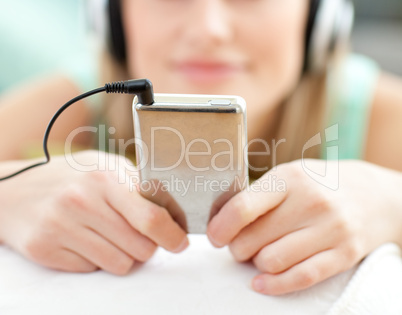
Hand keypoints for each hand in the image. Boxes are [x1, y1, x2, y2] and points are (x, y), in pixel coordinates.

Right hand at [0, 151, 188, 273]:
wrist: (13, 190)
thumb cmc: (70, 177)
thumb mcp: (105, 166)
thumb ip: (139, 185)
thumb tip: (174, 214)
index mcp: (104, 178)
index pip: (151, 217)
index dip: (173, 234)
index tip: (180, 241)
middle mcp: (82, 201)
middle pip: (142, 247)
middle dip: (148, 246)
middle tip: (139, 235)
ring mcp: (61, 227)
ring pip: (121, 264)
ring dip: (124, 255)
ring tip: (109, 236)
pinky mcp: (46, 249)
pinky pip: (93, 270)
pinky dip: (96, 260)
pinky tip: (84, 240)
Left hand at [207, 159, 401, 294]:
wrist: (373, 194)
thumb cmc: (318, 185)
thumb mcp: (289, 175)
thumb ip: (257, 195)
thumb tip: (219, 221)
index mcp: (290, 178)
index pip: (244, 207)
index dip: (221, 227)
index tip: (214, 237)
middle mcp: (311, 202)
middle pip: (253, 240)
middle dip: (237, 248)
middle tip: (240, 244)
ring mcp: (331, 229)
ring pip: (272, 261)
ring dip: (256, 264)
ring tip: (260, 254)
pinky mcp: (345, 253)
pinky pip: (301, 277)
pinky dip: (275, 285)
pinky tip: (262, 282)